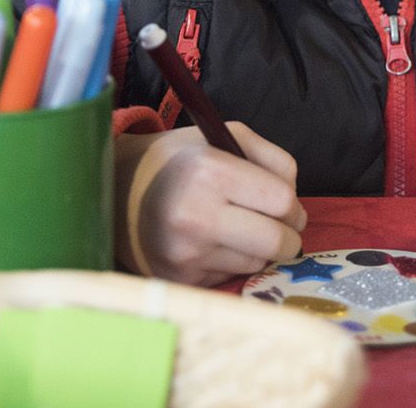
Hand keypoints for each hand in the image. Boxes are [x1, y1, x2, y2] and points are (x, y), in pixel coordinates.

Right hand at [114, 121, 306, 286]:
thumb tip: (296, 201)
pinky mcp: (179, 278)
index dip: (293, 205)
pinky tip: (211, 244)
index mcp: (209, 171)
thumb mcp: (224, 136)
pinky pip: (229, 276)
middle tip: (280, 228)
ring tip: (237, 230)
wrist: (119, 190)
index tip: (287, 206)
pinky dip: (230, 262)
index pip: (281, 201)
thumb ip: (272, 158)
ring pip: (256, 263)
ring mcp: (185, 253)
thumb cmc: (180, 160)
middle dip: (288, 237)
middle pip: (276, 242)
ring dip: (258, 250)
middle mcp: (195, 216)